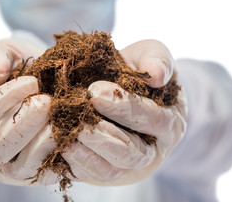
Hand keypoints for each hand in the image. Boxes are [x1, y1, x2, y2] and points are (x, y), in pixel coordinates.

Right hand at [0, 38, 59, 185]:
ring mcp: (11, 166)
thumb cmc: (16, 70)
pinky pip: (46, 173)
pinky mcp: (37, 172)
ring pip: (20, 167)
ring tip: (60, 114)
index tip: (31, 81)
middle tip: (47, 101)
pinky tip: (72, 131)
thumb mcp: (1, 55)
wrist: (41, 85)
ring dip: (42, 139)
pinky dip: (60, 153)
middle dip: (25, 122)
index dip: (2, 102)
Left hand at [62, 39, 187, 184]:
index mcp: (168, 122)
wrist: (126, 92)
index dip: (125, 106)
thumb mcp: (152, 57)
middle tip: (78, 115)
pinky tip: (62, 145)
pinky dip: (77, 162)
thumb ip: (158, 60)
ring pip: (112, 169)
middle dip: (103, 134)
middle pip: (132, 152)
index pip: (152, 119)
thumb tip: (157, 76)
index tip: (95, 91)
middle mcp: (153, 150)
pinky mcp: (109, 171)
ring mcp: (130, 165)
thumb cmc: (138, 72)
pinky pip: (94, 175)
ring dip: (88, 152)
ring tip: (68, 133)